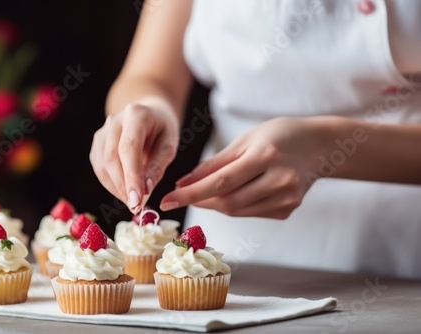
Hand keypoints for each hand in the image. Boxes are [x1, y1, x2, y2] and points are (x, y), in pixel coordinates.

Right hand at [90, 103, 178, 211]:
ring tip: (133, 201)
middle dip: (123, 186)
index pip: (129, 148)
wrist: (150, 115)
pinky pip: (99, 168)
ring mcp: (102, 131)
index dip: (131, 176)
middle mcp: (115, 121)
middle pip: (112, 158)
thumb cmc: (162, 130)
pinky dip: (111, 184)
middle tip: (136, 207)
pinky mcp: (97, 144)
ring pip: (102, 165)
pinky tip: (124, 191)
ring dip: (116, 188)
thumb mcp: (169, 145)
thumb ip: (158, 166)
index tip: (137, 201)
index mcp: (136, 115)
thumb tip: (145, 190)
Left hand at [160, 117, 327, 218]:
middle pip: (228, 202)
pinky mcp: (288, 210)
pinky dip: (235, 206)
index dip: (191, 194)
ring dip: (215, 204)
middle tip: (181, 195)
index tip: (167, 200)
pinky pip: (251, 213)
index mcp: (266, 156)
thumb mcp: (245, 140)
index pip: (221, 182)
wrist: (320, 146)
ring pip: (238, 211)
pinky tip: (234, 193)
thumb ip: (215, 163)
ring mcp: (287, 199)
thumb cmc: (278, 136)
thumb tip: (184, 183)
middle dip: (200, 200)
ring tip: (205, 192)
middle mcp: (279, 180)